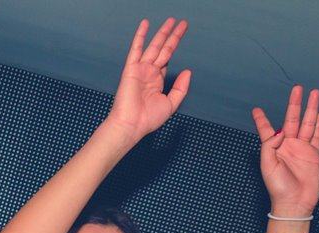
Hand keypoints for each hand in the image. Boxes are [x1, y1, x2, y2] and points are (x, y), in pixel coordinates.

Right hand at [103, 18, 190, 145]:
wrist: (131, 125)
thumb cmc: (147, 119)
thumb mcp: (171, 104)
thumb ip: (180, 88)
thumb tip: (187, 71)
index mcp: (156, 81)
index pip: (167, 59)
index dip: (174, 46)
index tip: (181, 34)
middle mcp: (148, 73)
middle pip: (163, 49)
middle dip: (172, 36)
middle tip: (181, 23)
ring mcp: (140, 70)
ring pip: (154, 46)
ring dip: (162, 33)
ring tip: (171, 20)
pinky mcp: (131, 69)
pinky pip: (136, 49)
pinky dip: (140, 36)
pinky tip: (145, 24)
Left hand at [251, 86, 318, 216]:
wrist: (295, 202)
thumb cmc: (277, 187)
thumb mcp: (267, 166)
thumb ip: (270, 146)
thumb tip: (280, 131)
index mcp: (272, 148)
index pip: (267, 130)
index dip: (261, 119)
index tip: (256, 109)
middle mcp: (287, 146)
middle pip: (291, 119)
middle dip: (294, 104)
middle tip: (297, 88)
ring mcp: (300, 149)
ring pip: (307, 123)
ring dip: (310, 109)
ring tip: (313, 93)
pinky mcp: (312, 154)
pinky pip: (315, 135)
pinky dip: (318, 124)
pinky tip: (318, 114)